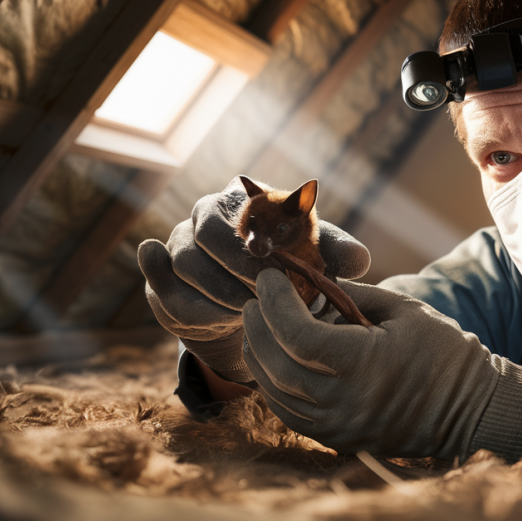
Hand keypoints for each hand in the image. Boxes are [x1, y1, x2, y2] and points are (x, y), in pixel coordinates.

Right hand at [138, 176, 369, 382]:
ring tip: (250, 312)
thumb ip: (337, 253)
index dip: (253, 240)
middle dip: (234, 267)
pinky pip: (167, 296)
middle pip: (203, 232)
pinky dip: (193, 310)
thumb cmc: (289, 268)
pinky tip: (221, 320)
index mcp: (241, 200)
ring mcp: (178, 249)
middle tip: (262, 295)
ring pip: (184, 266)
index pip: (236, 207)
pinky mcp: (161, 284)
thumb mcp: (316, 257)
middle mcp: (203, 216)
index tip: (276, 267)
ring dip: (219, 294)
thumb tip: (360, 260)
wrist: (256, 304)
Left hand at [243, 269, 521, 460]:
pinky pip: (288, 413)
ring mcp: (337, 427)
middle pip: (276, 364)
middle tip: (255, 299)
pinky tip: (273, 360)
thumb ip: (351, 294)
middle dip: (257, 327)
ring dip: (258, 356)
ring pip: (275, 393)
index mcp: (363, 363)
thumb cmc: (443, 351)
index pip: (296, 335)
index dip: (274, 303)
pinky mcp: (336, 439)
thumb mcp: (401, 308)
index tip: (268, 278)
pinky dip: (273, 384)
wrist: (471, 410)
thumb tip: (308, 280)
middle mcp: (343, 401)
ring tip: (257, 326)